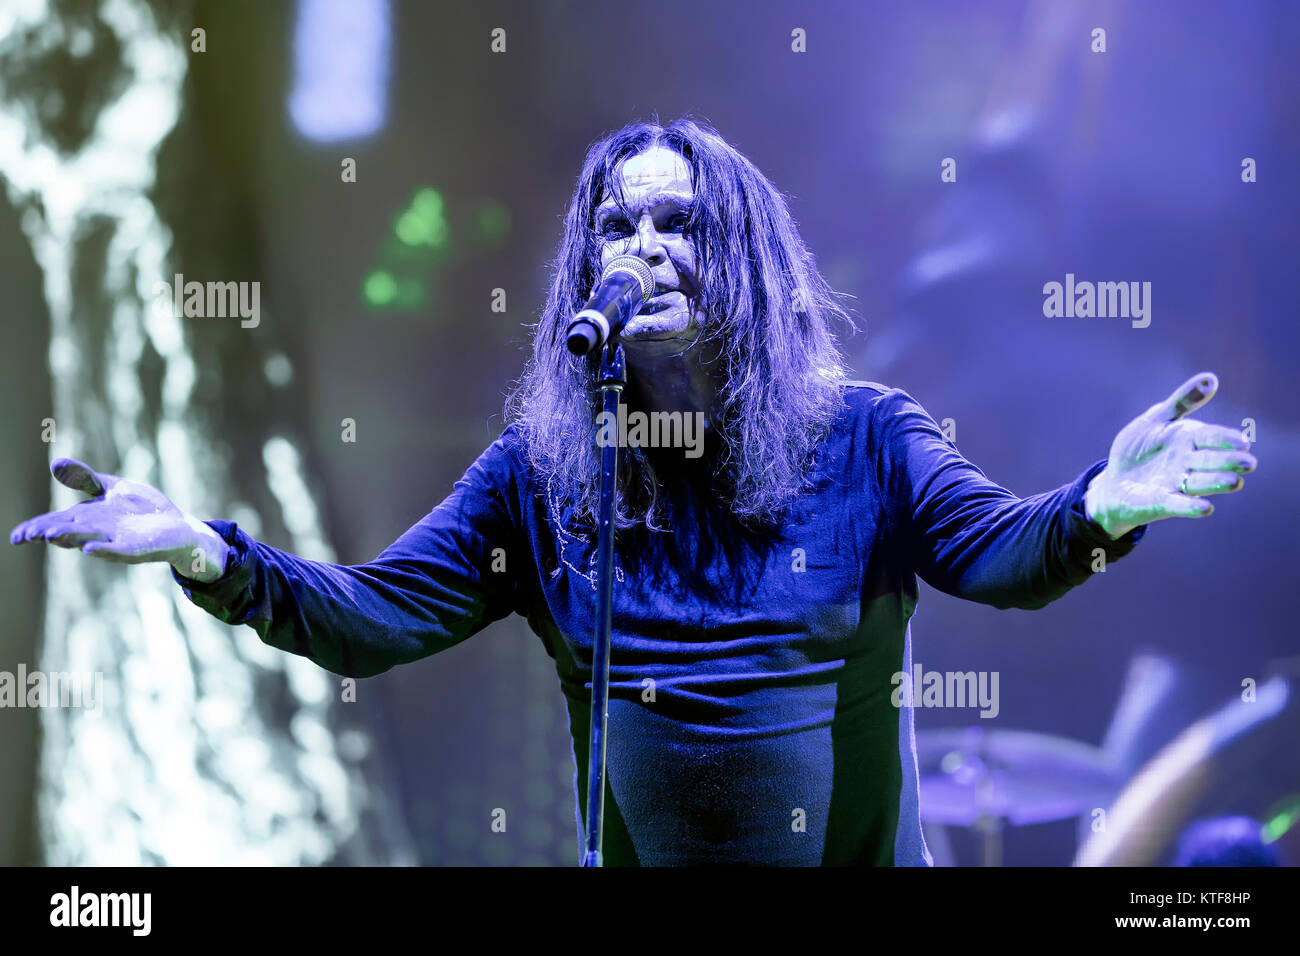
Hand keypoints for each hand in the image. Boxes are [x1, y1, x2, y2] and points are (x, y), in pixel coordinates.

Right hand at [9, 458, 227, 580]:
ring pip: (88, 541)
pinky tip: (91, 549)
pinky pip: (119, 551)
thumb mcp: (110, 488)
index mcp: (87, 519)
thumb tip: (54, 464)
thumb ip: (84, 479)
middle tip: (27, 535)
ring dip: (70, 539)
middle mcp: (97, 533)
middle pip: (67, 533)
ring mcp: (117, 542)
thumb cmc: (141, 509)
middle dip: (48, 533)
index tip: (17, 536)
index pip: (55, 524)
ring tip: (50, 536)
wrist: (179, 526)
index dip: (36, 529)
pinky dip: (105, 550)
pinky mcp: (138, 548)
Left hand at [1084, 372, 1255, 538]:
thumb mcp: (1156, 418)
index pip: (1211, 437)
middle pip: (1212, 461)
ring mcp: (1176, 484)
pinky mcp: (1161, 502)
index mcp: (1189, 439)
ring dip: (1217, 482)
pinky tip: (1205, 508)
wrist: (1114, 479)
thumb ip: (1182, 401)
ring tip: (1236, 482)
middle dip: (1230, 462)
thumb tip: (1211, 378)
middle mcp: (1188, 463)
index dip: (1226, 439)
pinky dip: (1191, 506)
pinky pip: (1178, 504)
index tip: (1243, 441)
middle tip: (1249, 463)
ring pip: (1200, 483)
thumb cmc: (1139, 447)